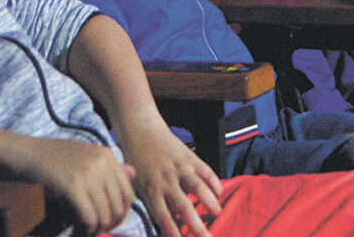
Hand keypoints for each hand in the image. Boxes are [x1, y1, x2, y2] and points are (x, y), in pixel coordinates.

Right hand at [9, 135, 136, 234]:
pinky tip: (78, 231)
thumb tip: (132, 173)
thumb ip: (108, 166)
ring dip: (96, 230)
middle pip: (119, 206)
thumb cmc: (52, 158)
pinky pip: (89, 217)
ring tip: (85, 232)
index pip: (129, 192)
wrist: (24, 153)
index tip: (109, 223)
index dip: (121, 213)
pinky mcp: (73, 186)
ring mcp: (87, 173)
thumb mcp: (83, 156)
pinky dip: (85, 230)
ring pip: (104, 215)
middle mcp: (101, 161)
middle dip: (110, 225)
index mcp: (106, 154)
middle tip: (96, 231)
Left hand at [115, 118, 222, 236]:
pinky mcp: (188, 156)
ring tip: (217, 213)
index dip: (172, 230)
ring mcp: (178, 168)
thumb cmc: (135, 159)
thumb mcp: (136, 183)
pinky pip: (206, 171)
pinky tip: (218, 193)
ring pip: (198, 188)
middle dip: (197, 225)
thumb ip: (150, 203)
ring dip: (210, 202)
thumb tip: (164, 223)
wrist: (138, 128)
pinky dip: (214, 183)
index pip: (163, 216)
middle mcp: (165, 180)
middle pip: (184, 207)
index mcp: (150, 189)